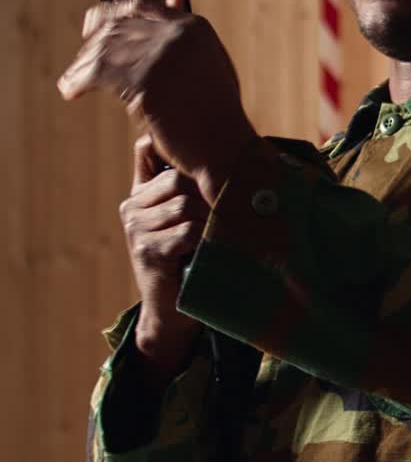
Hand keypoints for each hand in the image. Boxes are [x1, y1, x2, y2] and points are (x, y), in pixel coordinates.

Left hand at [57, 0, 256, 204]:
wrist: (226, 149)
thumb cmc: (217, 115)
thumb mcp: (209, 65)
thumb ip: (186, 38)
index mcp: (193, 28)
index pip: (141, 5)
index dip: (112, 14)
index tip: (94, 28)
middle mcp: (177, 34)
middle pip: (117, 27)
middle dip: (91, 45)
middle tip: (80, 64)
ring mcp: (162, 56)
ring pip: (104, 50)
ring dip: (82, 66)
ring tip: (72, 83)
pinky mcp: (147, 82)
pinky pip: (99, 75)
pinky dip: (79, 82)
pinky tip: (72, 91)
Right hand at [121, 133, 207, 378]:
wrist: (169, 310)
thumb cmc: (185, 259)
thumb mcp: (182, 219)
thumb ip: (185, 190)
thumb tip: (211, 151)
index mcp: (139, 194)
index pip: (160, 156)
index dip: (189, 161)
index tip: (213, 172)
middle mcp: (132, 207)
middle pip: (178, 179)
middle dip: (206, 193)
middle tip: (227, 210)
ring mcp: (136, 228)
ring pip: (185, 205)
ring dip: (209, 219)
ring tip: (217, 234)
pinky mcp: (147, 250)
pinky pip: (186, 231)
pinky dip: (205, 239)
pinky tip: (209, 250)